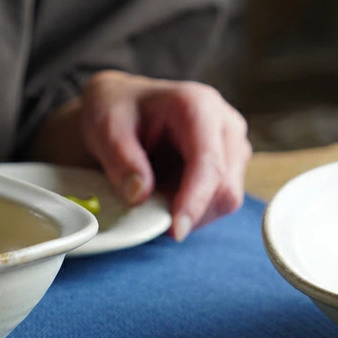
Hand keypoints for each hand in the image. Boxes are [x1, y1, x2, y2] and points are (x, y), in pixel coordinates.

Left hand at [30, 70, 250, 240]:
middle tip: (148, 212)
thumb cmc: (115, 111)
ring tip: (153, 193)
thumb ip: (121, 160)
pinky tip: (165, 193)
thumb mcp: (105, 129)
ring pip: (225, 199)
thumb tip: (140, 196)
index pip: (208, 163)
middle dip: (189, 210)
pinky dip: (191, 208)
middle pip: (224, 187)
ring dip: (190, 210)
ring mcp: (232, 146)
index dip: (195, 201)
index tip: (176, 231)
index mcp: (198, 106)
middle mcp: (225, 124)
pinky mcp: (230, 165)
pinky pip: (218, 202)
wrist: (122, 106)